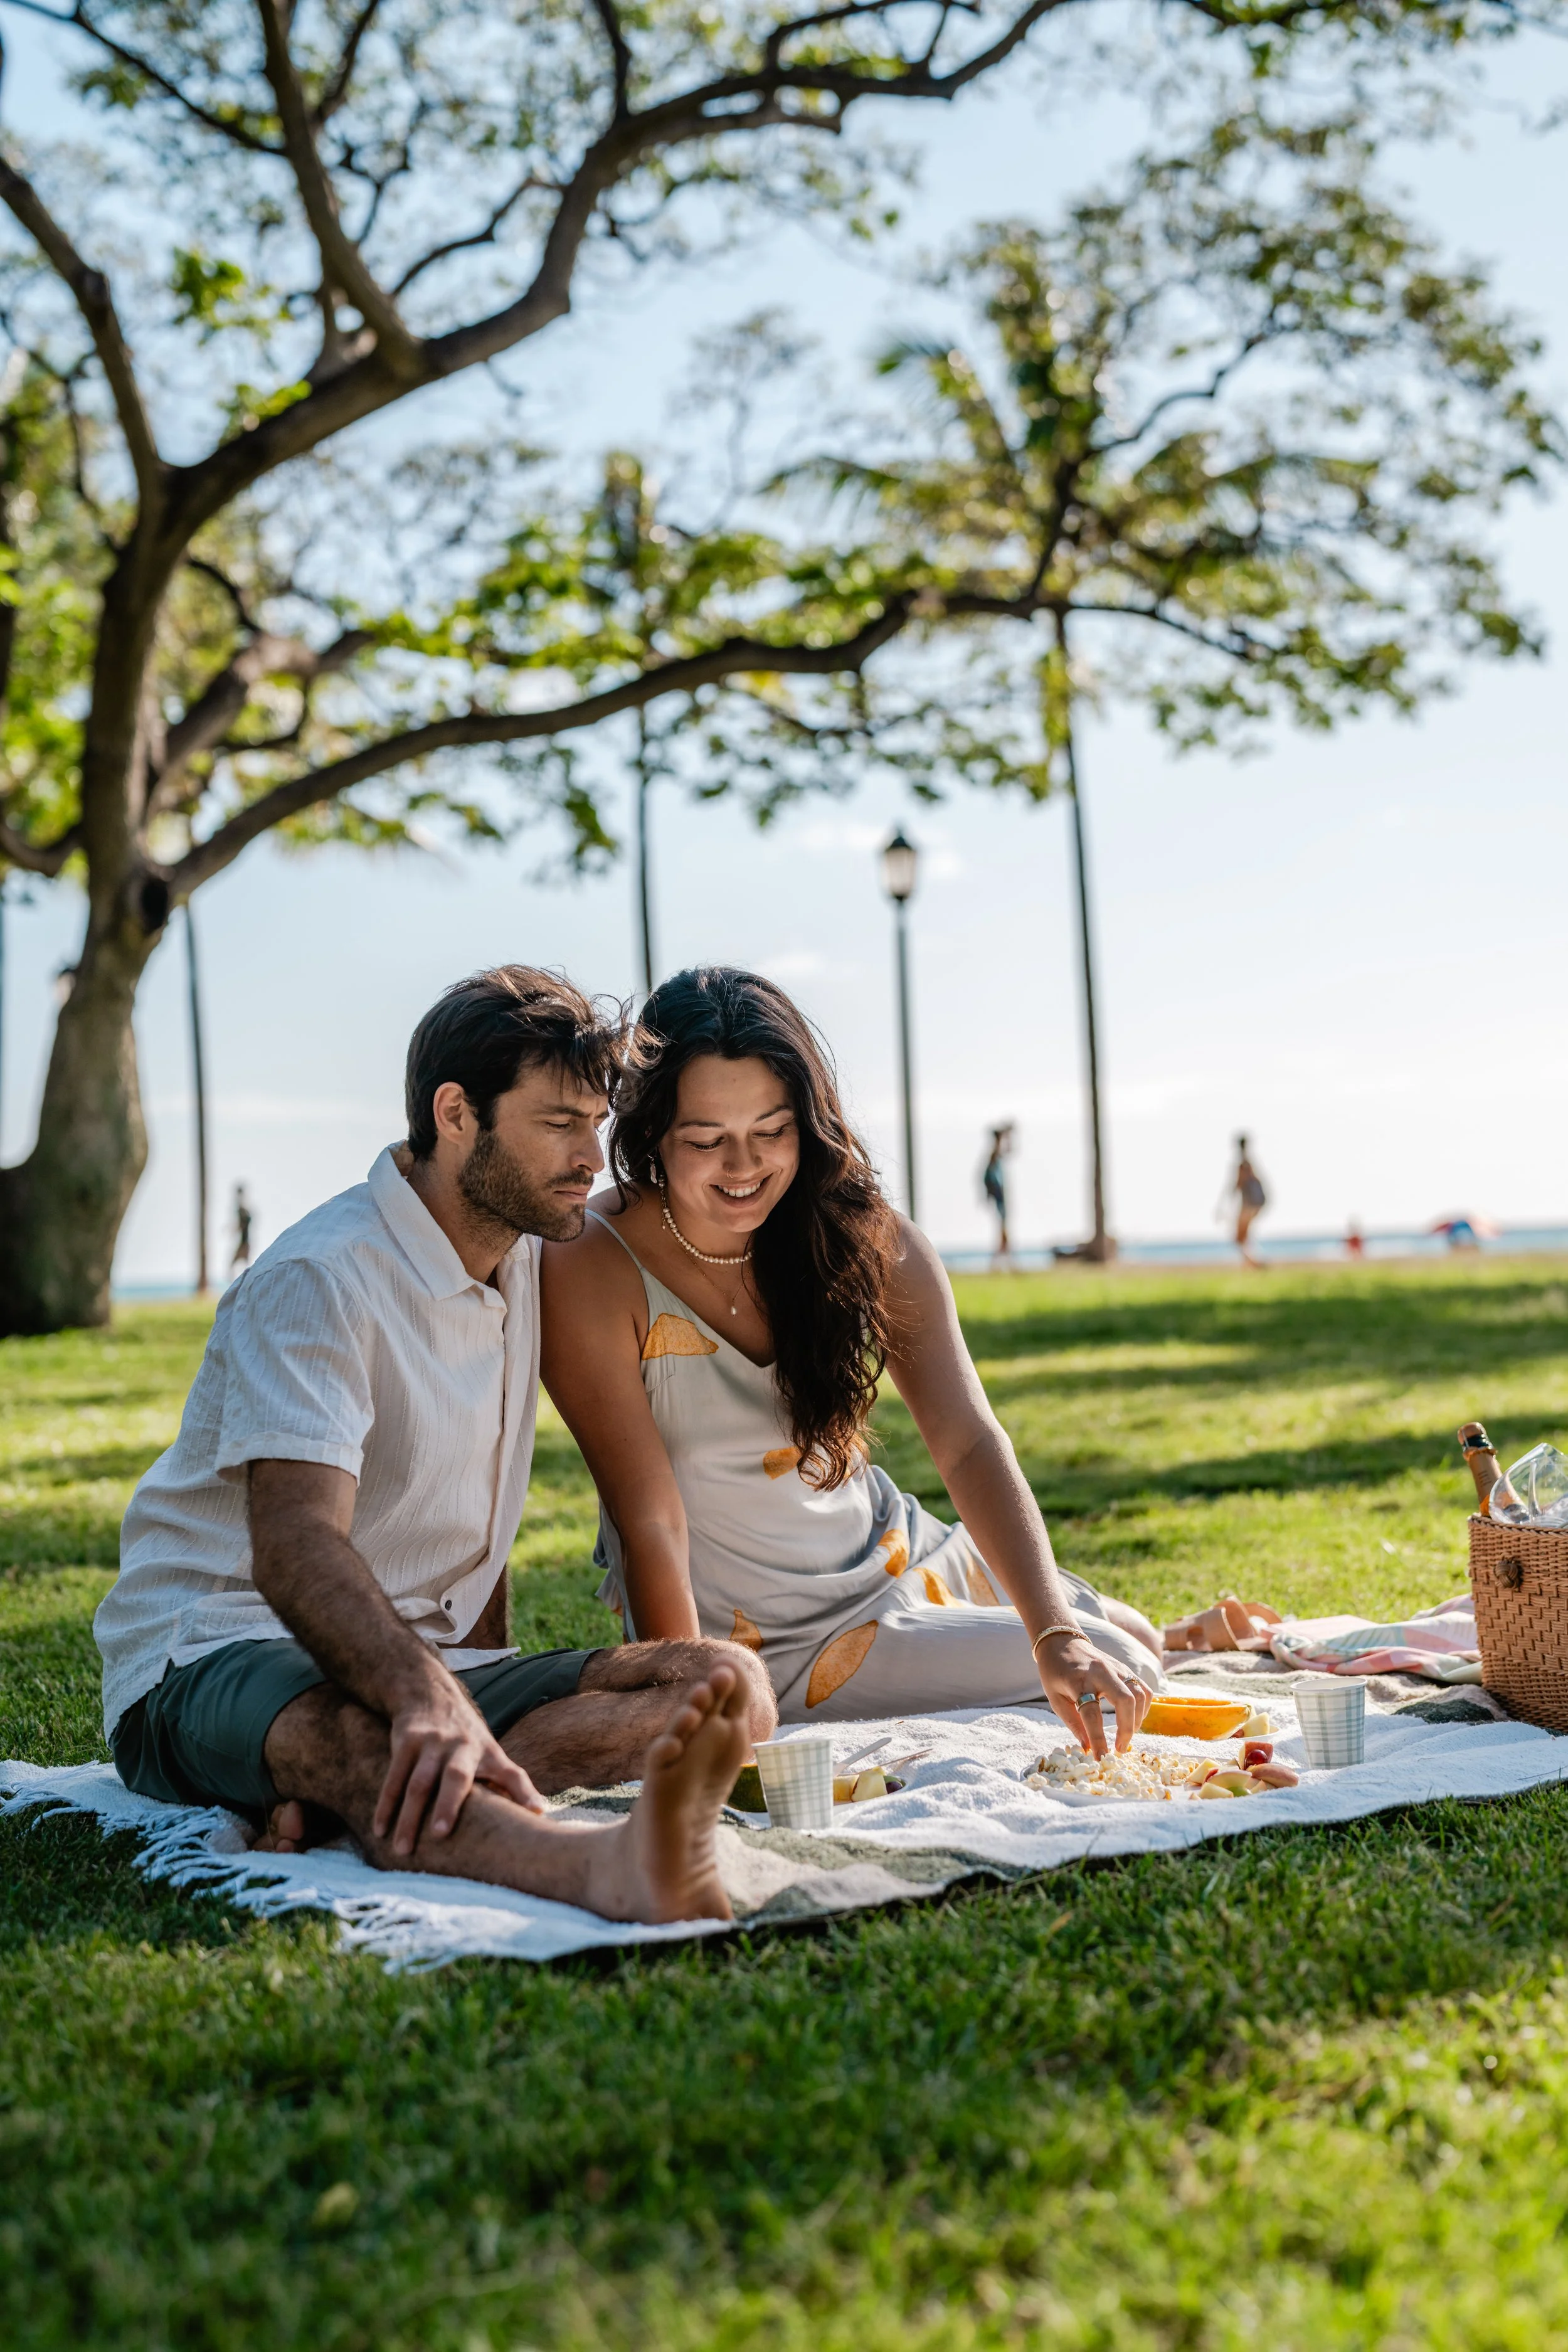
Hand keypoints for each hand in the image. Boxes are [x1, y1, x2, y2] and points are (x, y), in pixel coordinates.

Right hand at [373, 1675, 545, 1856]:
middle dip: (448, 1804)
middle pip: (456, 1776)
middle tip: (439, 1835)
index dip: (524, 1792)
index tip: (534, 1812)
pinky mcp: (406, 1741)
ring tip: (402, 1850)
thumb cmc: (467, 1737)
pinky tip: (379, 1829)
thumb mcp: (493, 1753)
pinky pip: (394, 1777)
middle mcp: (462, 1746)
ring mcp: (432, 1742)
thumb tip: (541, 1811)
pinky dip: (385, 1804)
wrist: (429, 1693)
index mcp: (489, 1753)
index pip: (511, 1773)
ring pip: (418, 1782)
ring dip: (408, 1816)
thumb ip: (513, 1782)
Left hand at [1034, 1632, 1150, 1756]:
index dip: (1098, 1738)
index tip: (1101, 1757)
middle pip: (1126, 1700)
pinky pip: (1143, 1687)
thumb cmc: (1054, 1672)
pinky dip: (1143, 1706)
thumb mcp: (1054, 1698)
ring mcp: (1116, 1667)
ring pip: (1139, 1694)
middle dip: (1127, 1729)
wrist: (1061, 1641)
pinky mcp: (1124, 1667)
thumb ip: (1072, 1722)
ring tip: (1125, 1735)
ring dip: (1137, 1719)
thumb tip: (1088, 1748)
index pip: (1091, 1713)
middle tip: (1120, 1748)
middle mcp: (1100, 1671)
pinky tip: (1133, 1718)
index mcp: (1078, 1680)